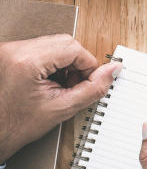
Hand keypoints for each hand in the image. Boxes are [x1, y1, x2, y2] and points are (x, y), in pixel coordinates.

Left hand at [0, 35, 119, 162]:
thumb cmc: (16, 125)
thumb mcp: (62, 109)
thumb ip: (93, 88)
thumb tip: (113, 70)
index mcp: (27, 61)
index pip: (73, 48)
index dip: (88, 66)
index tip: (88, 82)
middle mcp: (16, 50)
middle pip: (65, 42)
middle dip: (77, 63)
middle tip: (73, 85)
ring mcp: (11, 51)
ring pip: (55, 44)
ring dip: (65, 63)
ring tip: (59, 85)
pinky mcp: (11, 54)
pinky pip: (42, 48)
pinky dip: (52, 63)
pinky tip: (49, 81)